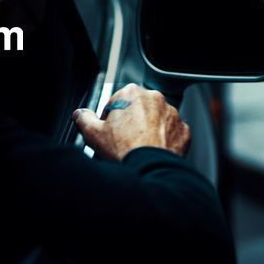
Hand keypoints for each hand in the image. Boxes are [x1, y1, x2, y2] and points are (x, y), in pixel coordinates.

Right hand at [72, 83, 191, 160]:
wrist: (150, 169)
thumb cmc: (124, 150)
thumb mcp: (93, 133)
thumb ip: (84, 119)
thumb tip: (79, 114)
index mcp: (131, 93)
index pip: (117, 102)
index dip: (110, 118)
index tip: (110, 131)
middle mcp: (154, 99)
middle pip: (138, 109)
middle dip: (131, 122)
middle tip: (123, 141)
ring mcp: (172, 114)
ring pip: (157, 120)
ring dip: (149, 130)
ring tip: (139, 148)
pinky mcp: (183, 130)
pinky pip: (172, 133)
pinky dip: (164, 141)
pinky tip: (153, 151)